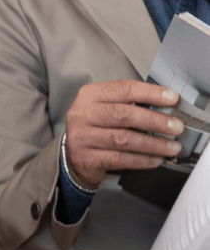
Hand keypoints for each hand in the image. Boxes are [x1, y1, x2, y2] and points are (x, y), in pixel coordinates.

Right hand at [63, 80, 184, 188]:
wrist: (74, 152)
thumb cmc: (97, 125)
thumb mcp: (107, 106)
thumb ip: (129, 102)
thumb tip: (165, 108)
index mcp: (90, 95)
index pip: (125, 89)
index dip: (151, 94)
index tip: (173, 100)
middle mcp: (82, 115)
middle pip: (124, 115)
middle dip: (155, 121)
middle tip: (176, 127)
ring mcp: (81, 138)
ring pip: (123, 140)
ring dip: (152, 144)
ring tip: (171, 146)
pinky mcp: (85, 159)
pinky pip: (118, 159)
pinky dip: (140, 160)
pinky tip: (154, 160)